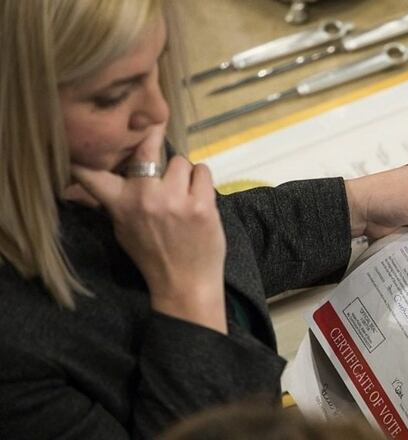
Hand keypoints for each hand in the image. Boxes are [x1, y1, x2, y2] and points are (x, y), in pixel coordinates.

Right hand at [71, 125, 227, 333]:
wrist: (185, 283)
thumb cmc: (153, 256)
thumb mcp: (123, 229)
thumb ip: (115, 201)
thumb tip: (99, 175)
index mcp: (120, 204)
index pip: (90, 173)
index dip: (88, 153)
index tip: (92, 140)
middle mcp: (144, 197)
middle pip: (147, 148)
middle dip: (152, 137)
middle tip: (156, 131)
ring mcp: (174, 200)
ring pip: (181, 160)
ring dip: (183, 173)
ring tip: (183, 191)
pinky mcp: (201, 204)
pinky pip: (203, 171)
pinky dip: (202, 180)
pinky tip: (199, 196)